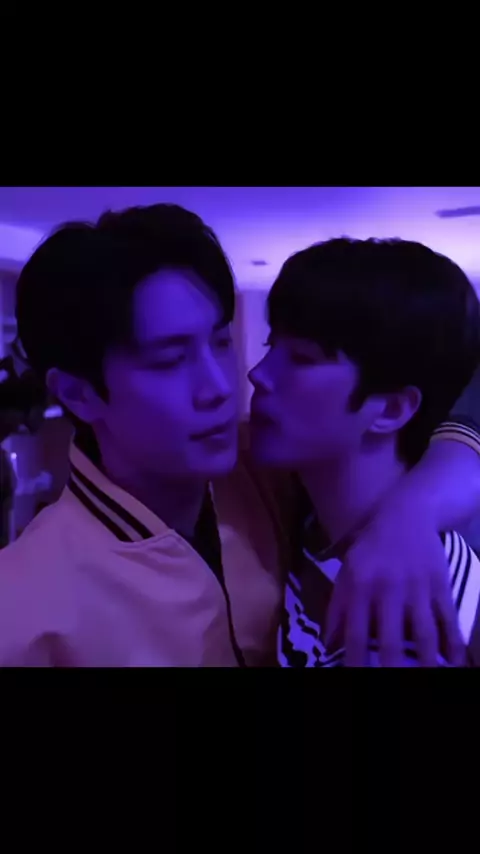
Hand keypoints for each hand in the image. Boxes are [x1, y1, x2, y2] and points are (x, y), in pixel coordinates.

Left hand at [325, 499, 465, 666]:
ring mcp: (417, 588)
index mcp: (360, 587)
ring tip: (427, 679)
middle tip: (392, 686)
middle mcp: (388, 589)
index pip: (355, 634)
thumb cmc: (371, 546)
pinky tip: (455, 661)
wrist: (406, 512)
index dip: (355, 662)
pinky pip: (448, 619)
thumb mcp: (346, 570)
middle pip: (390, 639)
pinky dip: (453, 642)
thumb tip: (328, 644)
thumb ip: (336, 607)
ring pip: (423, 633)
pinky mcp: (440, 585)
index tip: (357, 680)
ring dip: (426, 661)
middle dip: (391, 668)